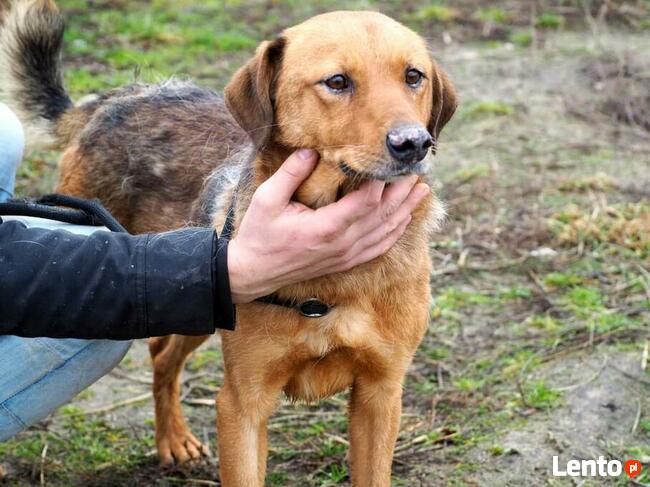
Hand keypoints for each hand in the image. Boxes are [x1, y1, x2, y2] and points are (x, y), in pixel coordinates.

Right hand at [227, 149, 429, 302]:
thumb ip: (291, 173)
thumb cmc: (259, 235)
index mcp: (326, 228)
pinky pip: (379, 248)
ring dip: (405, 210)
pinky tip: (405, 220)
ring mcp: (346, 256)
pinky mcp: (345, 262)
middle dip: (402, 191)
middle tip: (418, 169)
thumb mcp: (267, 199)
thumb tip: (312, 150)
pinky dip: (395, 232)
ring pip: (386, 232)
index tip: (390, 160)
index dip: (382, 181)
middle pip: (383, 215)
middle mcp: (342, 244)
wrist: (253, 273)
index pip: (367, 201)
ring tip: (422, 190)